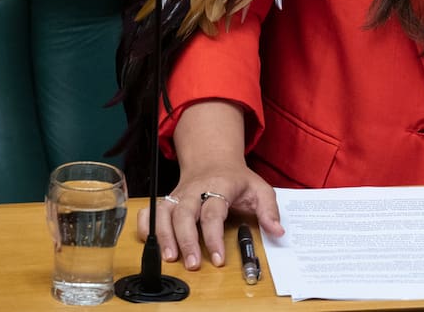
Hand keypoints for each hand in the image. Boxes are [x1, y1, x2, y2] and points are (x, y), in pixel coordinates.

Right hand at [137, 164, 283, 270]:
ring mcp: (178, 194)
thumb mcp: (260, 189)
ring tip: (170, 258)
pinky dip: (146, 225)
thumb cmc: (237, 179)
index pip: (213, 213)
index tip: (219, 259)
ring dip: (164, 236)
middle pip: (184, 213)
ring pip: (164, 212)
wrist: (213, 159)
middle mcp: (195, 190)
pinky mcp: (167, 200)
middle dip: (186, 240)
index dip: (214, 237)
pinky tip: (151, 242)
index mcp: (219, 186)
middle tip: (192, 264)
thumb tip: (277, 231)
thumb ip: (269, 210)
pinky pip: (150, 210)